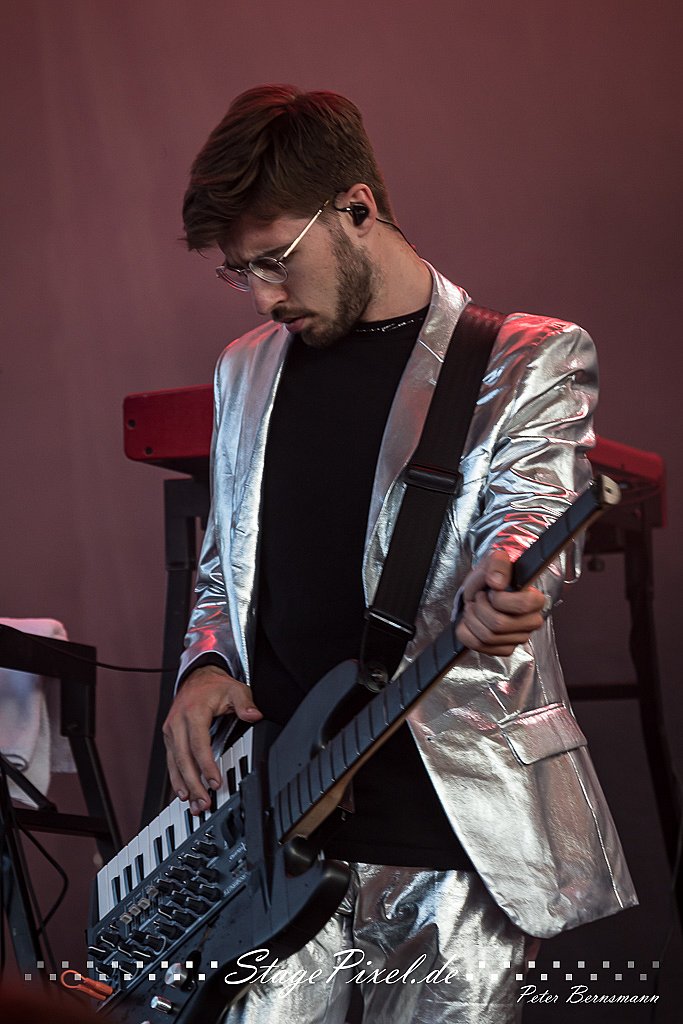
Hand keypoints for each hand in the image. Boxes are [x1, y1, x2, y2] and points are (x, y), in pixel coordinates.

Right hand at [162, 664, 261, 813]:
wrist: (195, 678)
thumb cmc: (214, 686)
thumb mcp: (235, 688)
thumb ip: (245, 702)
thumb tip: (253, 715)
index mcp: (193, 713)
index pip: (199, 745)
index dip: (206, 766)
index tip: (215, 782)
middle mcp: (177, 723)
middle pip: (183, 759)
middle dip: (194, 783)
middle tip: (204, 802)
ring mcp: (170, 731)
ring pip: (174, 763)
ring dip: (183, 786)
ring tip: (194, 804)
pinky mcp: (169, 738)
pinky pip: (171, 761)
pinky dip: (176, 779)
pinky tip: (183, 792)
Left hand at [455, 550, 545, 655]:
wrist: (480, 591)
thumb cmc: (491, 578)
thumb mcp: (494, 562)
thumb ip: (498, 565)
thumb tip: (497, 582)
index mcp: (535, 600)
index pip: (523, 605)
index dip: (499, 598)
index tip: (492, 590)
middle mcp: (530, 622)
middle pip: (499, 624)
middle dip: (480, 608)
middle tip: (478, 598)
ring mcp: (518, 638)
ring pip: (487, 637)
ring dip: (471, 618)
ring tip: (473, 607)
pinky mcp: (504, 649)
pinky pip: (478, 646)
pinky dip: (466, 632)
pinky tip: (470, 621)